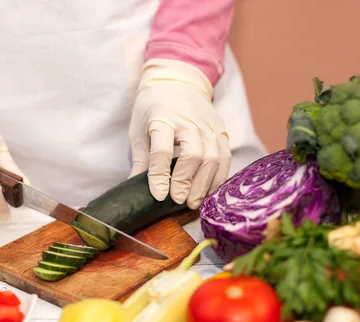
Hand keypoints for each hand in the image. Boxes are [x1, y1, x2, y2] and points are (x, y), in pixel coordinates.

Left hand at [128, 59, 230, 209]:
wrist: (177, 81)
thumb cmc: (153, 108)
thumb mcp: (139, 130)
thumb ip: (140, 161)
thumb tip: (134, 191)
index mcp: (162, 118)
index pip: (162, 150)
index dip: (160, 175)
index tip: (159, 195)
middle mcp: (188, 120)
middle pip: (193, 154)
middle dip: (186, 181)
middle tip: (179, 201)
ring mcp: (208, 124)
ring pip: (213, 157)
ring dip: (204, 184)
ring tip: (193, 202)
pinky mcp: (221, 130)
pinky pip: (225, 156)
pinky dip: (218, 177)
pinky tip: (208, 190)